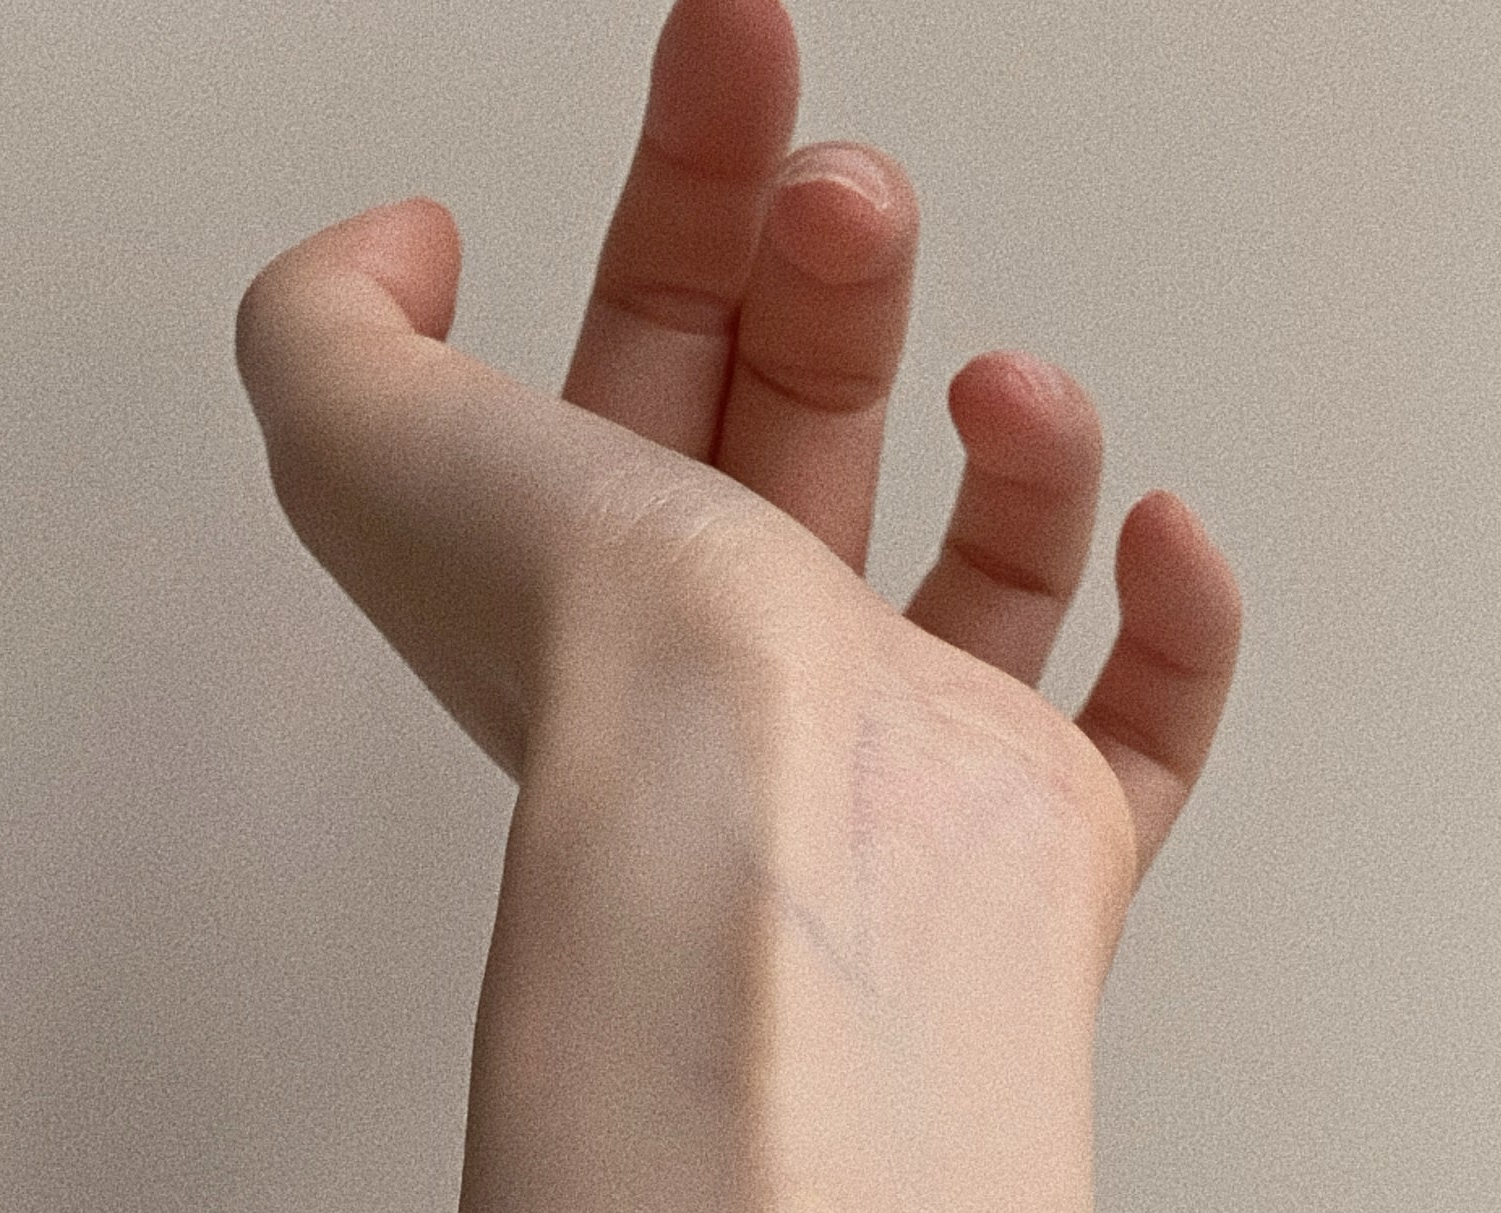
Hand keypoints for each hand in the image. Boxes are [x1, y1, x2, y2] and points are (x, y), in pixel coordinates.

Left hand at [233, 0, 1242, 1212]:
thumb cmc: (605, 676)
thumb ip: (329, 318)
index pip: (643, 365)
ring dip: (1014, 431)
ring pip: (977, 575)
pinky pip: (1137, 730)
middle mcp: (746, 681)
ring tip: (998, 380)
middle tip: (840, 187)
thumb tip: (404, 251)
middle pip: (807, 427)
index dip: (680, 200)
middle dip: (826, 271)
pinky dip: (1172, 626)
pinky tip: (1152, 526)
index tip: (727, 64)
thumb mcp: (366, 441)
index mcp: (598, 592)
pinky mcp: (1042, 840)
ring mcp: (904, 762)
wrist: (770, 845)